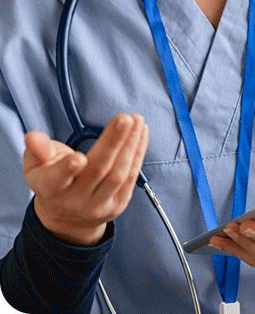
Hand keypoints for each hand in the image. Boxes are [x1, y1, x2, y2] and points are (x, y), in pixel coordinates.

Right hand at [23, 114, 148, 245]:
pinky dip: (138, 153)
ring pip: (118, 174)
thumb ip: (37, 150)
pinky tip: (141, 134)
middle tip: (125, 119)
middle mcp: (75, 200)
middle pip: (98, 170)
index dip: (67, 169)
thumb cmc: (52, 180)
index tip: (79, 157)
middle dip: (113, 142)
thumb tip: (31, 137)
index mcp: (51, 188)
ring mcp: (99, 205)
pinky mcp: (118, 204)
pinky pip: (131, 177)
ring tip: (137, 121)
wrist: (67, 216)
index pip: (57, 180)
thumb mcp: (36, 166)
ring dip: (131, 145)